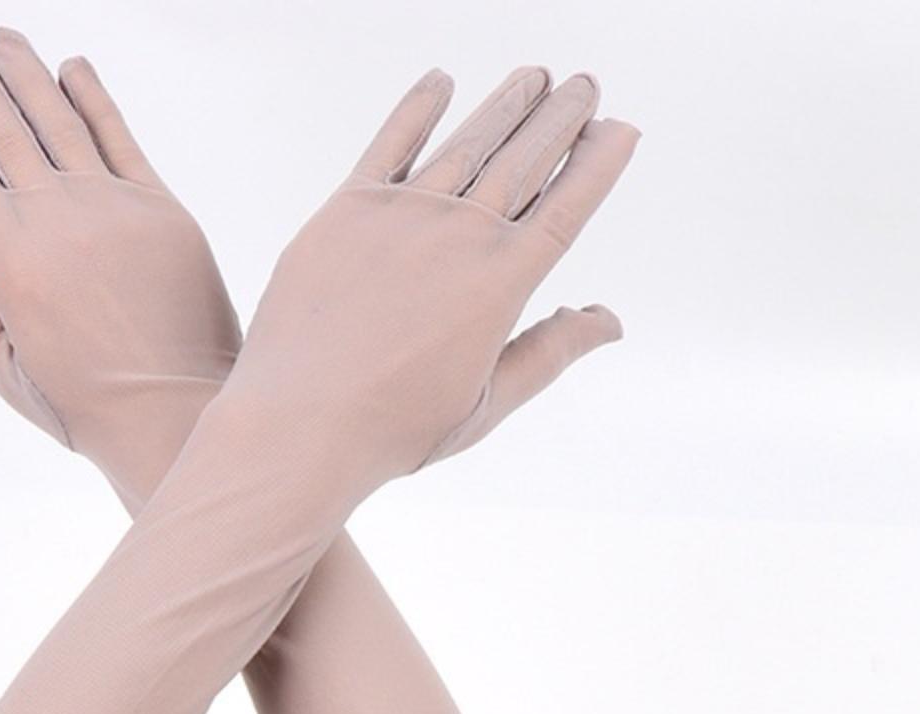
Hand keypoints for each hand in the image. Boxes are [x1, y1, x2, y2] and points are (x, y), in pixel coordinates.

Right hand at [0, 30, 241, 499]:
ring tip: (2, 39)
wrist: (177, 416)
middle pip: (3, 126)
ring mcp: (111, 205)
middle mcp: (54, 217)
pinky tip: (72, 69)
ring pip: (57, 117)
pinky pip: (119, 134)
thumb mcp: (3, 366)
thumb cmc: (86, 406)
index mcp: (7, 257)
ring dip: (25, 71)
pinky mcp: (161, 207)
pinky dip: (93, 96)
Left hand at [224, 67, 639, 491]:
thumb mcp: (485, 404)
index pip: (568, 205)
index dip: (599, 163)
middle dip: (562, 117)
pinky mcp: (346, 210)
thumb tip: (609, 320)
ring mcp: (402, 216)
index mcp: (503, 284)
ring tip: (532, 77)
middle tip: (584, 86)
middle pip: (525, 160)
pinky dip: (418, 108)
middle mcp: (460, 235)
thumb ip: (549, 353)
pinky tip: (440, 81)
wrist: (298, 425)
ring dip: (505, 104)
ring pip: (468, 143)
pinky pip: (389, 144)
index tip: (620, 130)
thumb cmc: (392, 429)